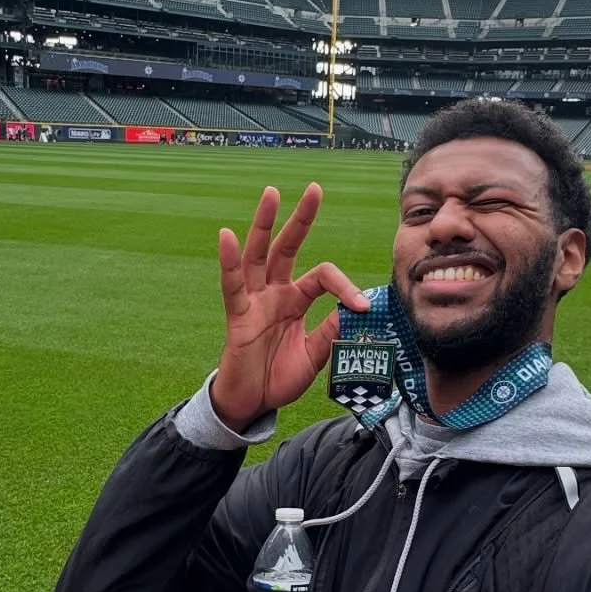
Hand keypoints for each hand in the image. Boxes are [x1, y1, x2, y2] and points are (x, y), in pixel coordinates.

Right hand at [210, 183, 368, 432]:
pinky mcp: (237, 315)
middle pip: (287, 247)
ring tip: (271, 193)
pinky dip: (229, 260)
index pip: (322, 277)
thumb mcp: (315, 354)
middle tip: (315, 189)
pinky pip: (232, 285)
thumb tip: (356, 309)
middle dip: (301, 218)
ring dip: (265, 224)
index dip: (345, 286)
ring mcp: (254, 300)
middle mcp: (274, 292)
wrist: (253, 402)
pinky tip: (227, 236)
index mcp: (296, 299)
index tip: (363, 306)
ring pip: (259, 255)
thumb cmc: (280, 376)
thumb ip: (331, 330)